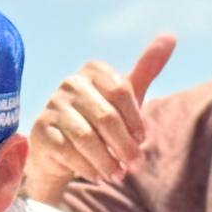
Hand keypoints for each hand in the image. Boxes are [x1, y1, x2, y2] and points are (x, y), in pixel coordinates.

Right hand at [27, 34, 175, 190]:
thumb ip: (146, 68)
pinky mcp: (40, 131)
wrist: (62, 149)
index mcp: (93, 70)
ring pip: (87, 138)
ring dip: (107, 161)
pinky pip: (68, 152)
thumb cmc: (99, 119)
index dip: (135, 120)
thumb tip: (170, 36)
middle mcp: (70, 83)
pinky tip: (97, 175)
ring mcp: (52, 106)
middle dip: (124, 146)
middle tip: (136, 164)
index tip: (142, 139)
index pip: (121, 91)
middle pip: (106, 117)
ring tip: (118, 175)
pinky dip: (87, 168)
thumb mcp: (125, 96)